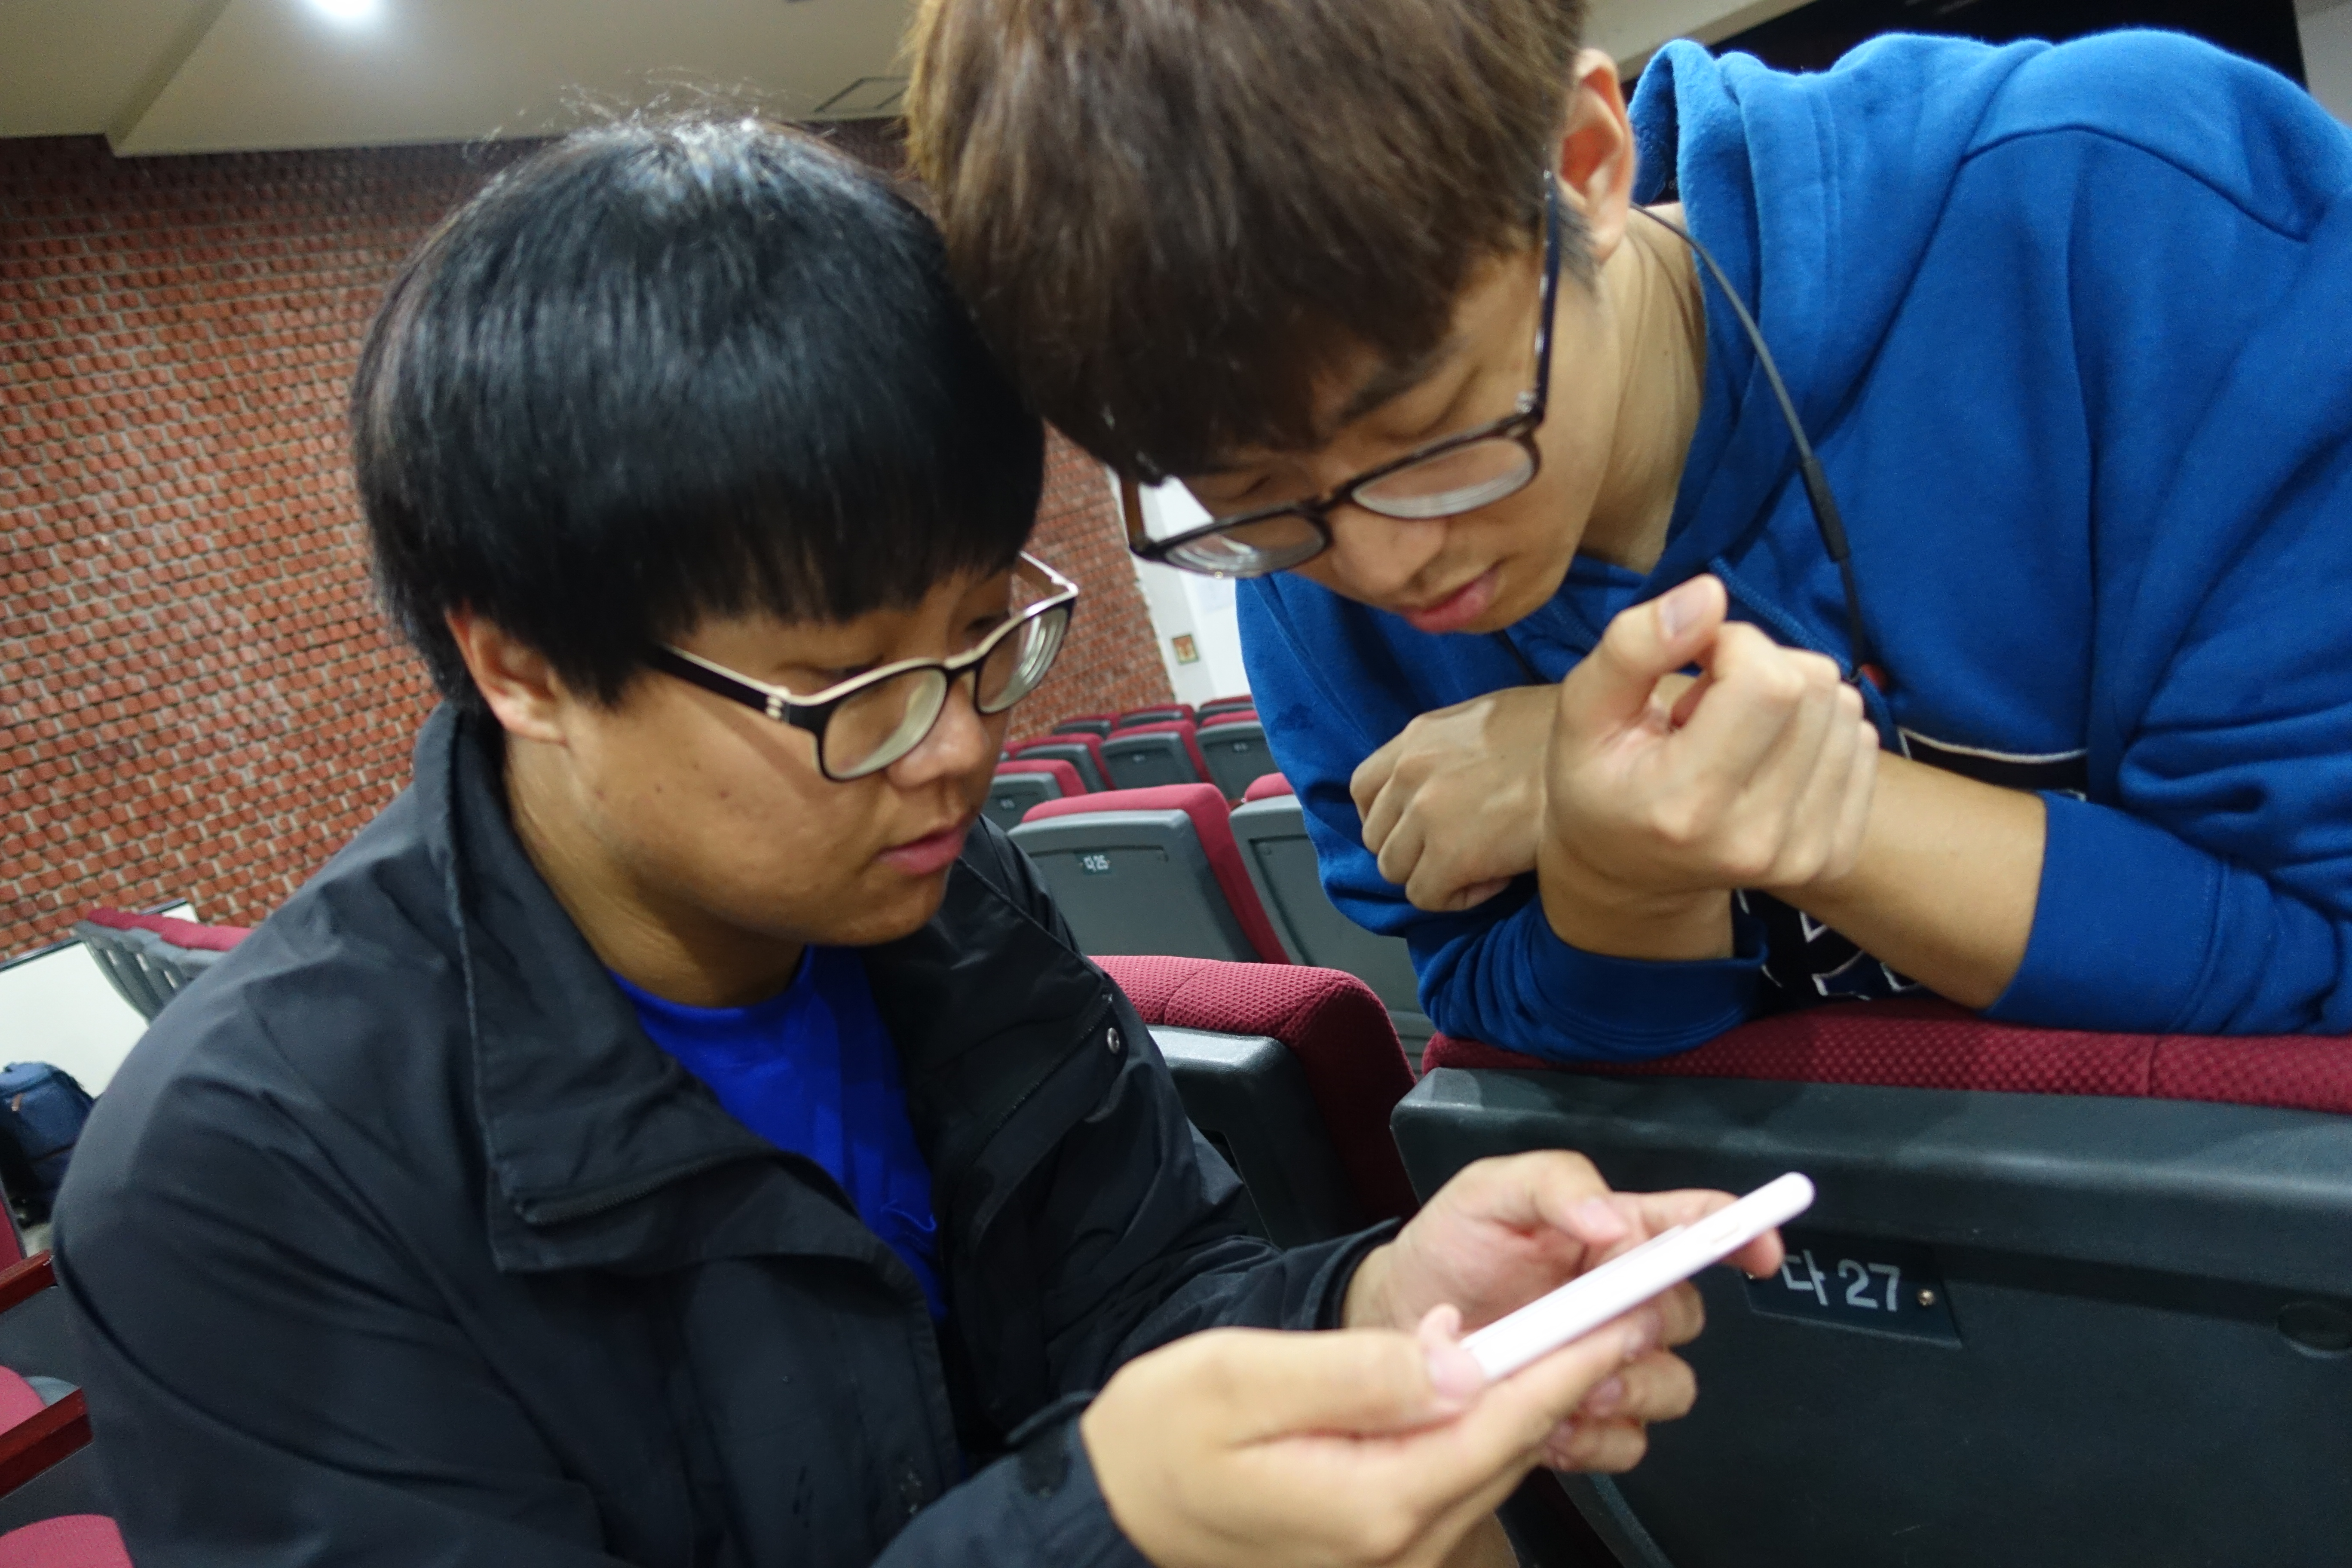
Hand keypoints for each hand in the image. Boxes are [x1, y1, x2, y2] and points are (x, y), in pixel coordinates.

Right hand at [1082, 1306, 1662, 1567]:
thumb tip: (1463, 1356)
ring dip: (1536, 1403)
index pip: (1499, 1425)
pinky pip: (1457, 1483)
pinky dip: (1489, 1432)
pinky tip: (1501, 1384)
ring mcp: (1394, 1556)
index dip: (1567, 1363)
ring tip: (1587, 1333)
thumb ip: (1361, 1372)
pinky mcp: (1382, 1547)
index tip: (1624, 1313)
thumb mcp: (1245, 1380)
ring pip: (1488, 1468)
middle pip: (1507, 1450)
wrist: (1118, 1508)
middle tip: (1628, 1306)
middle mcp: (1400, 1544)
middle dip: (1570, 1378)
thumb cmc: (1165, 1434)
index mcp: (1373, 1501)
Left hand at [1343, 1151, 1784, 1472]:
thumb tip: (1615, 1220)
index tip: (1759, 1249)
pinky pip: (1628, 1443)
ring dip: (1631, 1387)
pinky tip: (1548, 1418)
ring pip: (1672, 1387)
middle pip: (1690, 1315)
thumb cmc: (1448, 1246)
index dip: (1741, 1232)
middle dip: (1656, 1323)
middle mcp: (1624, 1299)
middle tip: (1606, 1325)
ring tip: (1572, 1381)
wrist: (1394, 1319)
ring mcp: (1608, 1363)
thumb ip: (1556, 1184)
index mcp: (1615, 1234)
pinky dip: (1594, 1436)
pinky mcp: (1585, 1419)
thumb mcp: (1489, 1190)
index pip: (1699, 1225)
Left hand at [1351, 684, 1557, 911]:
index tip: (1419, 827)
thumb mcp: (1489, 720)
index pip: (1363, 787)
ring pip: (1395, 871)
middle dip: (1413, 851)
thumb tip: (1445, 781)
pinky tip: (1495, 877)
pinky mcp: (1451, 856)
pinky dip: (1456, 896)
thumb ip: (1448, 750)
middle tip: (1459, 850)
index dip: (1387, 816)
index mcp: (1416, 737)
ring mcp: (1426, 815)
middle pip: (1376, 836)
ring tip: (1480, 863)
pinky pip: (1425, 896)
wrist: (1600, 753)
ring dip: (1433, 875)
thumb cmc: (1560, 735)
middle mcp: (1409, 773)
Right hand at [1539, 575, 1879, 958]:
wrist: (1627, 874)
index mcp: (1686, 806)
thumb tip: (1711, 593)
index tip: (1695, 666)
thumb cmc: (1599, 781)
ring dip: (1793, 701)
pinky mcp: (1836, 856)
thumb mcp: (1583, 710)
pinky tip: (1769, 757)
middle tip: (1710, 705)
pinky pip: (1864, 744)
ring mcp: (1803, 854)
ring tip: (1737, 736)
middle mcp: (1755, 838)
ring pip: (1846, 710)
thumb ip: (1633, 647)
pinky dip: (1819, 732)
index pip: (1768, 681)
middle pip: (1815, 688)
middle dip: (1763, 668)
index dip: (1735, 646)